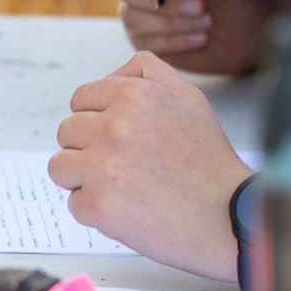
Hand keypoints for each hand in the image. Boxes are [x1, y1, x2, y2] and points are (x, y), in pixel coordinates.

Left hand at [49, 51, 249, 281]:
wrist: (231, 217)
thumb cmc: (210, 162)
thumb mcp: (190, 99)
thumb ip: (149, 72)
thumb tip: (112, 73)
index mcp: (134, 96)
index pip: (80, 99)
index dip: (96, 119)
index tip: (119, 136)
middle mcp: (114, 126)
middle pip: (66, 131)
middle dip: (88, 147)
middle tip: (125, 165)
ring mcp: (103, 167)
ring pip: (59, 166)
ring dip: (83, 178)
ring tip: (122, 186)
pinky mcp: (97, 205)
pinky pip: (73, 202)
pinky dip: (96, 210)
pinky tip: (129, 208)